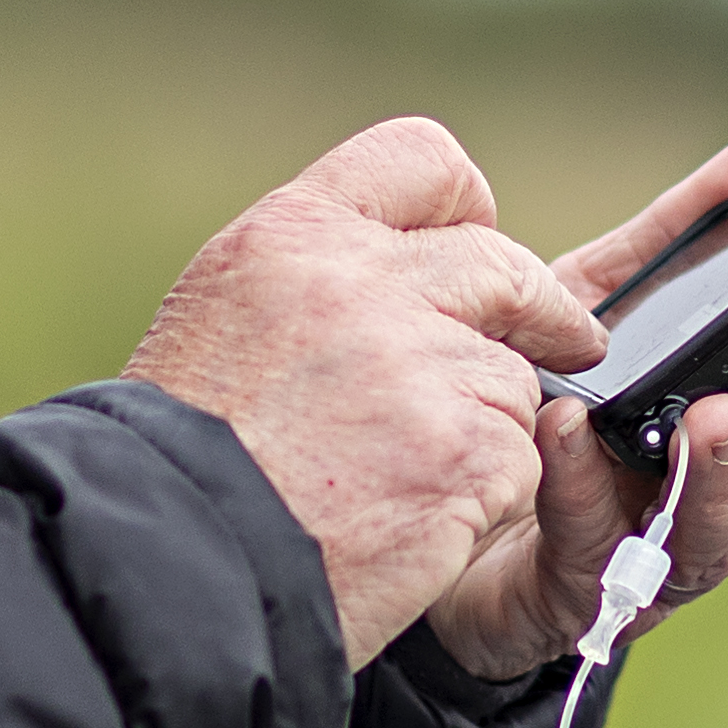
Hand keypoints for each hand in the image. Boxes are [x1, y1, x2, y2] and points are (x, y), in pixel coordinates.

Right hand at [123, 119, 603, 665]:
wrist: (163, 567)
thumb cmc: (179, 463)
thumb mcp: (222, 320)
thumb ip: (318, 280)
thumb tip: (408, 269)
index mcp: (294, 235)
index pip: (422, 160)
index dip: (465, 204)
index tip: (481, 236)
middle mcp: (362, 281)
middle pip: (500, 263)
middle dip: (539, 307)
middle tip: (564, 340)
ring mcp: (421, 363)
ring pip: (511, 376)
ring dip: (484, 426)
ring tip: (399, 481)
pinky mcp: (465, 448)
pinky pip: (517, 459)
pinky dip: (482, 496)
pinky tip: (411, 523)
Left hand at [414, 126, 727, 683]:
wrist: (436, 494)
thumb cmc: (555, 401)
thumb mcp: (613, 302)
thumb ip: (692, 234)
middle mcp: (726, 503)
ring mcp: (654, 559)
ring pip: (721, 537)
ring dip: (721, 475)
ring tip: (708, 416)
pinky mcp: (571, 592)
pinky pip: (591, 548)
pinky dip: (584, 486)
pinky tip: (568, 429)